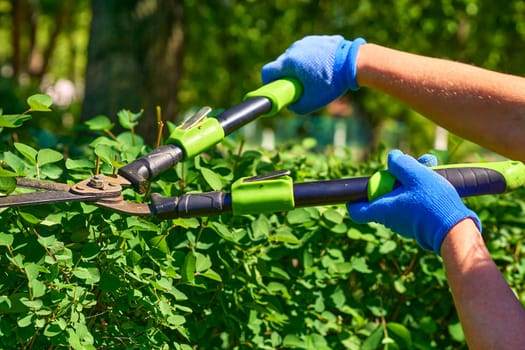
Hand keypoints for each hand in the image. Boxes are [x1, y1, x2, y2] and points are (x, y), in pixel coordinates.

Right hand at [261, 35, 365, 114]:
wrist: (354, 62)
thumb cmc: (332, 83)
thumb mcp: (311, 102)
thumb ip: (295, 107)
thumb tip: (290, 105)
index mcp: (289, 62)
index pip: (267, 71)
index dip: (268, 83)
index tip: (276, 90)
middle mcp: (294, 49)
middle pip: (282, 65)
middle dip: (286, 77)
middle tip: (298, 87)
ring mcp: (306, 42)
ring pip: (295, 57)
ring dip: (299, 68)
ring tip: (314, 78)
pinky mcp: (318, 39)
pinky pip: (308, 51)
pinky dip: (311, 60)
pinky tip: (323, 68)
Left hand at [347, 150, 481, 253]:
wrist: (456, 230)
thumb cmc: (433, 203)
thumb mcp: (416, 175)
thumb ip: (401, 164)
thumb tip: (392, 157)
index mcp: (382, 209)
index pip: (357, 210)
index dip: (354, 199)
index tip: (359, 188)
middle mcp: (390, 219)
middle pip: (384, 194)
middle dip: (397, 175)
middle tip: (412, 162)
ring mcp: (405, 223)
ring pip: (402, 195)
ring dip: (413, 179)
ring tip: (431, 163)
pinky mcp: (420, 223)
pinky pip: (414, 203)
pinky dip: (421, 190)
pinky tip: (438, 176)